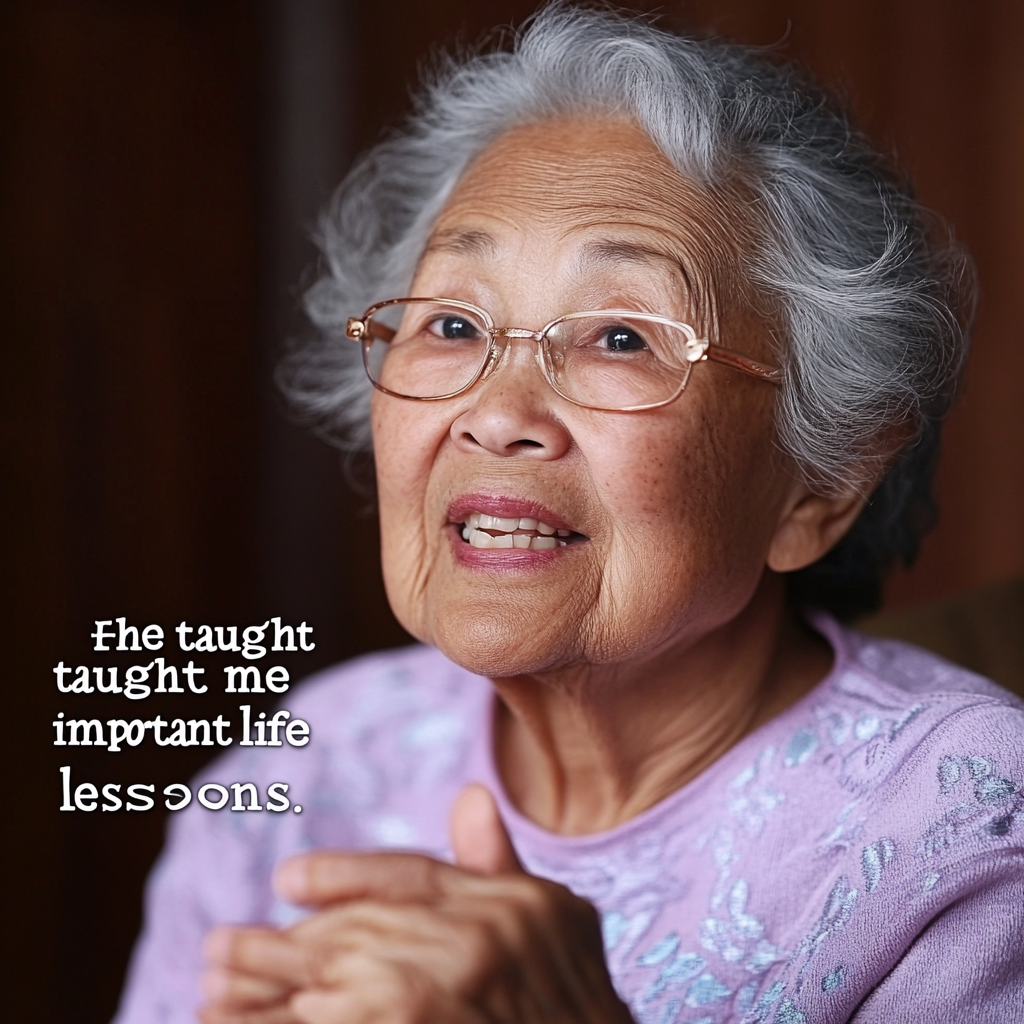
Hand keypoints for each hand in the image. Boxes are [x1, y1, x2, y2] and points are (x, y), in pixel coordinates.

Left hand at [200, 784, 632, 1023]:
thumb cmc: (573, 995)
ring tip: (210, 996)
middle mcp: (474, 943)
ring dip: (263, 997)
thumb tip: (471, 794)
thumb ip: (498, 866)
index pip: (409, 874)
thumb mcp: (550, 921)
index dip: (342, 876)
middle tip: (216, 949)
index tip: (285, 879)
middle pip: (353, 933)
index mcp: (507, 905)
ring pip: (332, 992)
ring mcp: (441, 997)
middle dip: (276, 946)